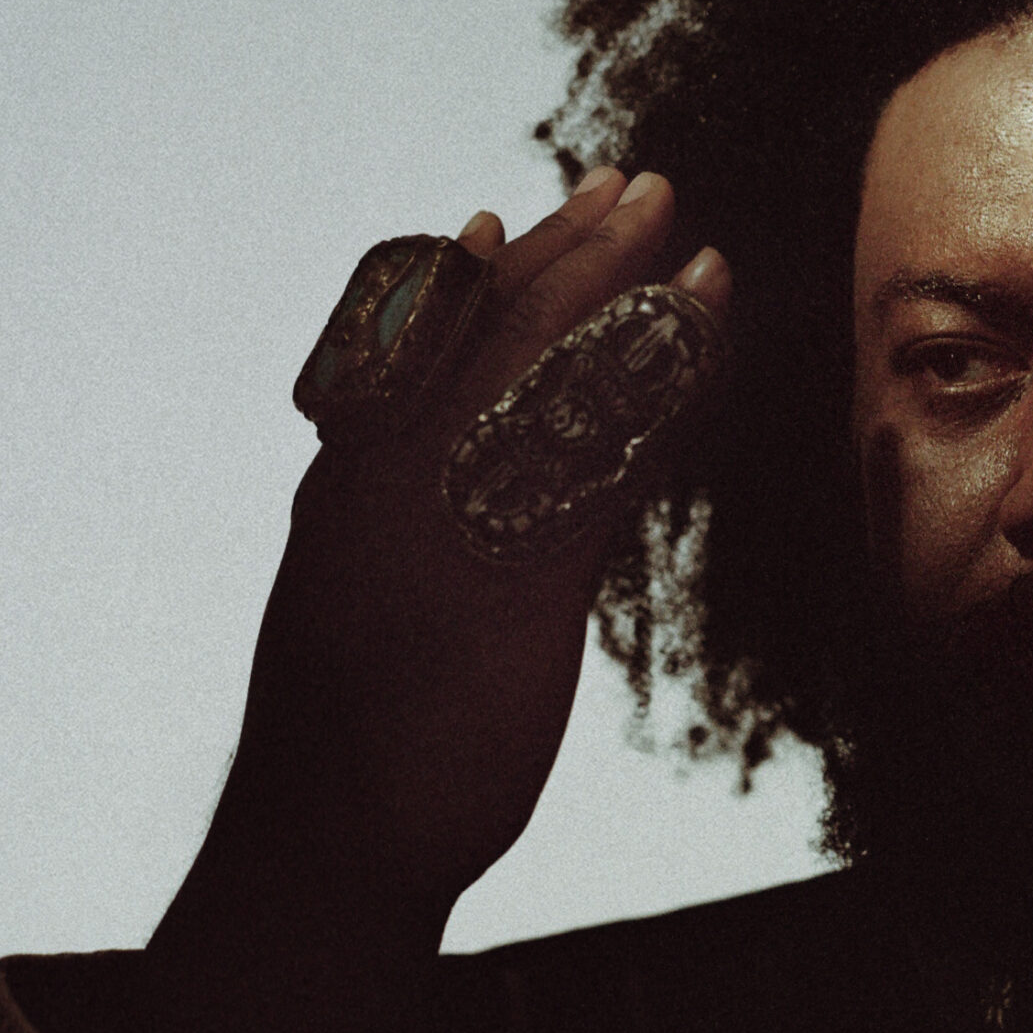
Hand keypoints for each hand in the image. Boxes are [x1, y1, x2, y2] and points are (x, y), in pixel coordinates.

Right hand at [157, 168, 728, 983]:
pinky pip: (608, 448)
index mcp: (347, 480)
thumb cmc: (343, 740)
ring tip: (691, 233)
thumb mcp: (345, 609)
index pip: (413, 342)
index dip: (477, 275)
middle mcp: (394, 475)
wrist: (328, 848)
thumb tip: (395, 490)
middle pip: (491, 331)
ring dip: (631, 291)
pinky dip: (664, 377)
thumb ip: (376, 531)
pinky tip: (704, 329)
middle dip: (575, 252)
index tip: (518, 219)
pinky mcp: (519, 575)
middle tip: (640, 184)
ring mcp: (455, 518)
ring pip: (552, 370)